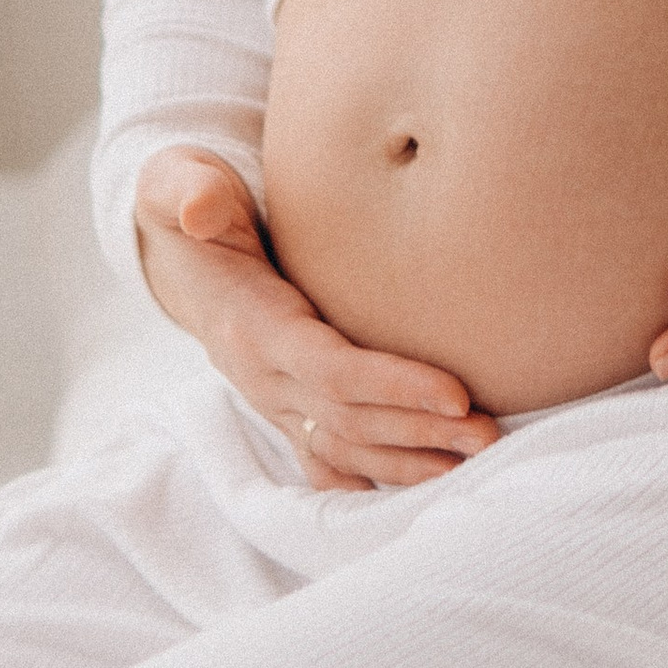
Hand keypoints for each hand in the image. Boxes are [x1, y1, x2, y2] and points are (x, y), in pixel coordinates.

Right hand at [131, 149, 499, 489]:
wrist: (175, 251)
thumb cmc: (190, 203)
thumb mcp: (176, 182)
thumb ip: (188, 188)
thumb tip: (199, 209)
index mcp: (250, 327)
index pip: (329, 371)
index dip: (393, 386)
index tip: (459, 393)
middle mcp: (262, 377)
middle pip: (350, 420)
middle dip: (422, 429)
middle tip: (491, 433)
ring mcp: (275, 400)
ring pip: (348, 448)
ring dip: (413, 459)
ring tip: (480, 455)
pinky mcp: (288, 409)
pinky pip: (331, 459)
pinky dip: (377, 477)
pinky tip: (427, 484)